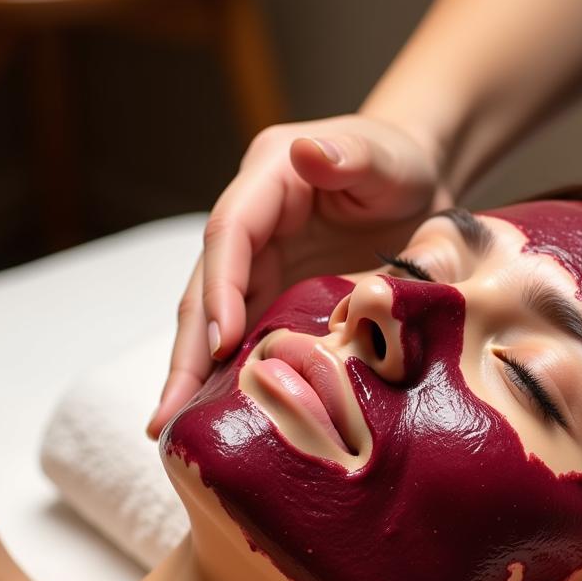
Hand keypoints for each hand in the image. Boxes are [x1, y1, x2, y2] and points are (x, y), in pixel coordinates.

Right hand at [146, 114, 451, 438]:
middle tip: (166, 414)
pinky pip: (246, 336)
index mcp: (269, 181)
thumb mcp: (387, 156)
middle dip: (187, 351)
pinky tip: (215, 417)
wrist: (415, 183)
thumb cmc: (401, 164)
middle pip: (206, 287)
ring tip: (170, 429)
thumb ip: (353, 155)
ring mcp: (259, 263)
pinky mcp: (275, 293)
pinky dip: (228, 375)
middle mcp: (251, 225)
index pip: (229, 234)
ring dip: (194, 374)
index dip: (220, 287)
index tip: (221, 344)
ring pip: (215, 320)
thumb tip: (307, 150)